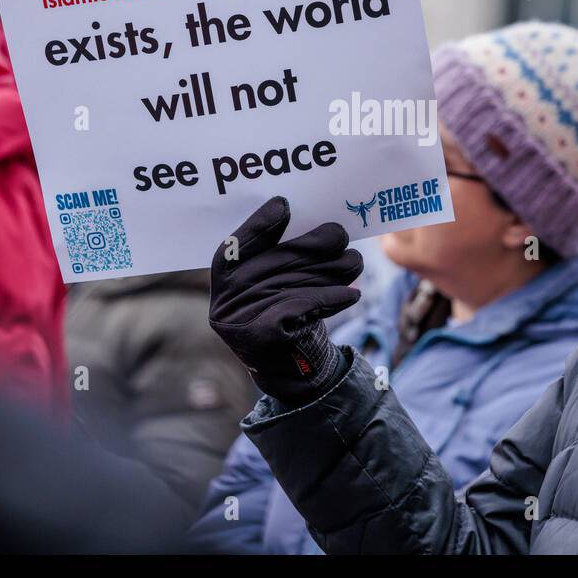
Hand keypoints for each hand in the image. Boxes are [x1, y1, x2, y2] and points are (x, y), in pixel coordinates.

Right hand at [209, 196, 362, 406]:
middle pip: (272, 263)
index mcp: (223, 284)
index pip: (234, 247)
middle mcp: (225, 304)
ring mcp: (239, 325)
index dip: (258, 225)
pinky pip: (301, 307)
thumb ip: (284, 257)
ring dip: (329, 270)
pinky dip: (330, 298)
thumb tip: (320, 226)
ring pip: (292, 284)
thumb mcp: (278, 285)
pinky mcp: (263, 340)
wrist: (295, 372)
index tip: (284, 205)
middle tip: (340, 233)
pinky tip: (352, 293)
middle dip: (311, 245)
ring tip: (353, 261)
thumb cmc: (288, 315)